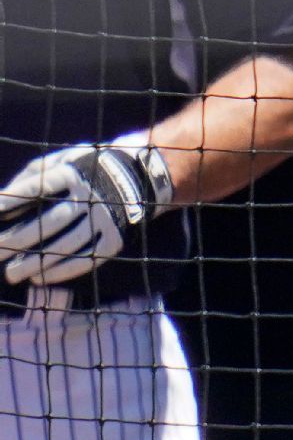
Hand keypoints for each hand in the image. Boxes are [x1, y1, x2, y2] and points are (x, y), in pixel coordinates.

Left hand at [0, 146, 171, 285]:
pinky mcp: (115, 239)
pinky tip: (41, 278)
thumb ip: (30, 177)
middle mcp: (90, 197)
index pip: (37, 188)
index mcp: (72, 173)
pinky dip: (63, 271)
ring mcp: (105, 219)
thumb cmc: (82, 169)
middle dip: (17, 240)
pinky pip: (87, 259)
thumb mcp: (59, 161)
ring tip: (12, 274)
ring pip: (67, 245)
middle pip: (49, 222)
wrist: (134, 179)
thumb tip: (1, 199)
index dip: (11, 201)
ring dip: (36, 262)